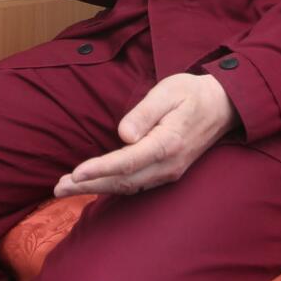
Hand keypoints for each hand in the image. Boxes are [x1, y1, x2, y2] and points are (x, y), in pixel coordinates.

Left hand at [55, 73, 236, 196]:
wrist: (223, 106)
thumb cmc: (192, 94)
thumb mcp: (168, 91)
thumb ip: (145, 112)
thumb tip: (123, 134)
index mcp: (169, 143)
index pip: (128, 161)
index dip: (100, 169)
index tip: (76, 173)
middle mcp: (169, 164)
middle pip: (123, 180)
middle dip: (89, 185)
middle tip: (58, 187)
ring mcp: (169, 172)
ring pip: (127, 186)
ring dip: (97, 188)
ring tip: (66, 188)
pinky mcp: (167, 172)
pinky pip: (136, 184)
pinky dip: (112, 186)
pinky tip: (93, 185)